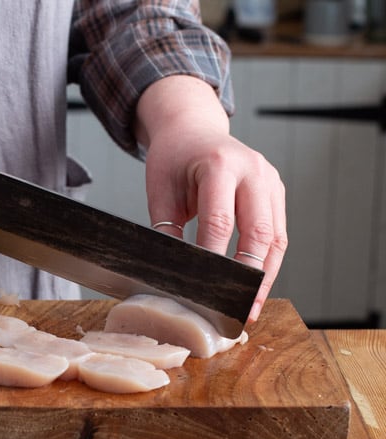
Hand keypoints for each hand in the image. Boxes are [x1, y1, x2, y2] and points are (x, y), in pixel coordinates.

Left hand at [135, 76, 286, 321]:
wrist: (192, 129)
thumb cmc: (173, 159)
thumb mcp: (160, 190)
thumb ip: (167, 229)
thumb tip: (171, 272)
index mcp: (219, 165)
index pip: (220, 221)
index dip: (213, 260)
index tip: (203, 291)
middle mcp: (253, 170)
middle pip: (257, 232)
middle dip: (247, 275)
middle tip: (236, 309)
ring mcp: (270, 180)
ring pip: (275, 238)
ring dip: (264, 276)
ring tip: (251, 308)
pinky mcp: (276, 192)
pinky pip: (278, 233)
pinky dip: (269, 262)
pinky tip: (257, 286)